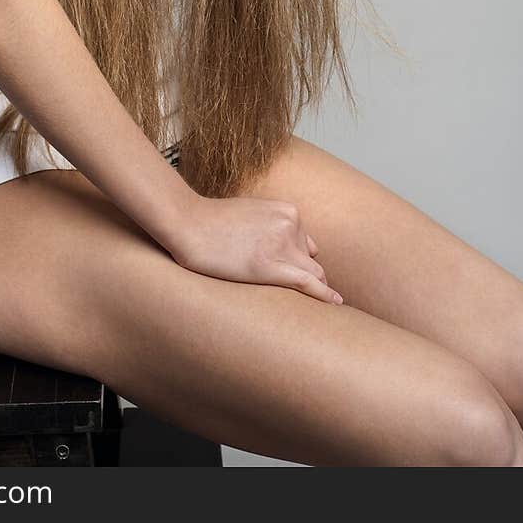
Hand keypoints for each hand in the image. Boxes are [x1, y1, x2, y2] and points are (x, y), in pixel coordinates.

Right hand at [168, 194, 343, 303]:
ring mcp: (282, 245)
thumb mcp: (250, 213)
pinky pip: (307, 283)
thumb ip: (269, 227)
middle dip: (313, 280)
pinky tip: (335, 304)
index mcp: (286, 212)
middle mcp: (290, 225)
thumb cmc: (211, 221)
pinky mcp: (269, 266)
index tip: (306, 280)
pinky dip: (325, 295)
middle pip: (312, 261)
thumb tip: (274, 248)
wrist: (187, 222)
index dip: (304, 265)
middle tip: (315, 300)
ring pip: (314, 274)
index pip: (306, 244)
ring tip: (321, 310)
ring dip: (316, 290)